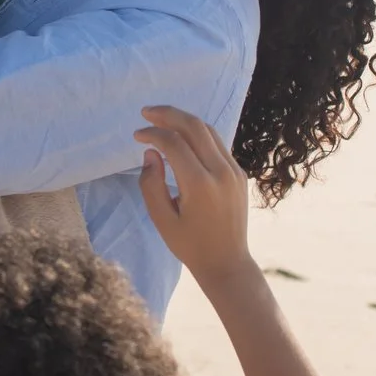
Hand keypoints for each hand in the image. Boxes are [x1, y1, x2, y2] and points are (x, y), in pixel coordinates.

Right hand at [134, 105, 254, 288]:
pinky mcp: (239, 173)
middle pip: (194, 127)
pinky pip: (217, 144)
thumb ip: (151, 184)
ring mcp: (234, 171)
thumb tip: (151, 153)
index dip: (152, 133)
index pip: (174, 143)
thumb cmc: (189, 245)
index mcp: (200, 185)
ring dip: (184, 120)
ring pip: (209, 131)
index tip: (137, 135)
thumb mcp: (161, 219)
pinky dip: (197, 134)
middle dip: (168, 114)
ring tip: (162, 119)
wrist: (227, 262)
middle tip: (147, 112)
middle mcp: (221, 172)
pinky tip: (182, 136)